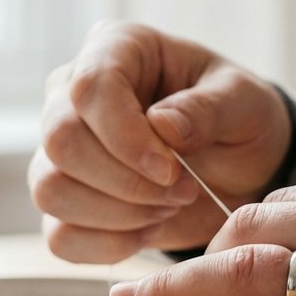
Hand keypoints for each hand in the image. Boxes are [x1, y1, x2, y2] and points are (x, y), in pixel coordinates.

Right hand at [30, 21, 292, 262]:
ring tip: (169, 207)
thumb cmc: (239, 120)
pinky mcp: (67, 201)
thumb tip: (161, 126)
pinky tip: (149, 230)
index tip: (173, 169)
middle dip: (127, 182)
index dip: (126, 137)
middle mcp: (72, 95)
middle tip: (183, 191)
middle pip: (60, 142)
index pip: (88, 87)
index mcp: (117, 49)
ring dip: (119, 214)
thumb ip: (209, 108)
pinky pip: (59, 236)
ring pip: (51, 190)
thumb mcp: (244, 103)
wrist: (241, 166)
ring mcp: (61, 151)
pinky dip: (109, 245)